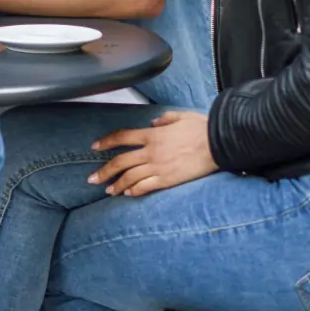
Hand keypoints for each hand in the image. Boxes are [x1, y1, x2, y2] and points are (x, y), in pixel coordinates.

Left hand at [87, 111, 217, 196]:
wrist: (217, 144)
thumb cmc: (201, 129)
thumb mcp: (180, 116)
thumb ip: (163, 119)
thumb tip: (153, 123)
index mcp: (152, 135)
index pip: (122, 137)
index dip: (106, 142)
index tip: (95, 147)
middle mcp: (151, 151)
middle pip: (120, 162)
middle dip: (104, 171)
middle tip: (92, 179)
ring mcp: (158, 167)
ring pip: (130, 177)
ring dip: (117, 185)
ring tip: (108, 191)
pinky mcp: (168, 180)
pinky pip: (146, 187)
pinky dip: (134, 191)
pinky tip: (128, 194)